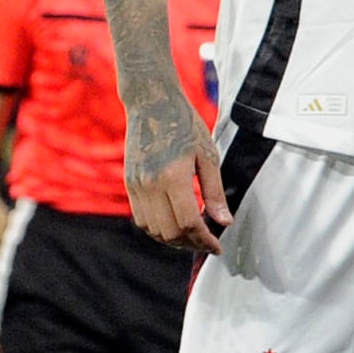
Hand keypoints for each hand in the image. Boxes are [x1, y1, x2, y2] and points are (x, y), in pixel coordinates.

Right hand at [126, 114, 232, 257]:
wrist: (152, 105)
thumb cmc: (186, 126)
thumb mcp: (208, 156)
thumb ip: (214, 192)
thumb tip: (224, 222)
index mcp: (173, 176)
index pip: (189, 223)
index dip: (205, 241)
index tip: (218, 247)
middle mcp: (150, 185)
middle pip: (170, 232)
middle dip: (191, 244)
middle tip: (208, 243)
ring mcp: (135, 186)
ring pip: (153, 230)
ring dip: (173, 240)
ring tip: (194, 236)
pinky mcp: (129, 185)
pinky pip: (141, 219)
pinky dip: (158, 229)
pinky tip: (175, 224)